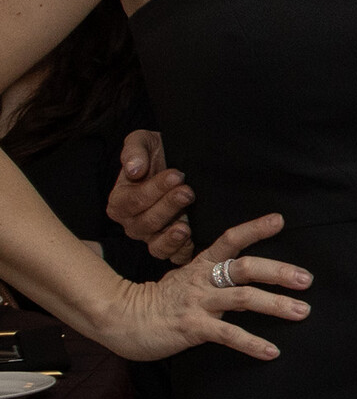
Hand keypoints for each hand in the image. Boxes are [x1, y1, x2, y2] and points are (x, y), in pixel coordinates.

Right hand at [95, 217, 309, 361]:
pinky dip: (252, 343)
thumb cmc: (160, 302)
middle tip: (307, 279)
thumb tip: (256, 280)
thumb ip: (219, 279)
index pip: (229, 240)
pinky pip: (227, 334)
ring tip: (302, 311)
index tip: (279, 220)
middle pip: (244, 268)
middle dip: (278, 271)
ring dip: (275, 305)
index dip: (254, 229)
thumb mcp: (188, 281)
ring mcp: (197, 303)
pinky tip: (272, 351)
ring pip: (242, 298)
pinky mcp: (192, 327)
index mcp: (202, 266)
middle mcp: (202, 280)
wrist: (120, 320)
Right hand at [107, 131, 195, 264]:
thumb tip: (133, 169)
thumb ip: (134, 150)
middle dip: (168, 207)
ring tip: (186, 226)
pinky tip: (193, 240)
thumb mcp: (145, 141)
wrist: (188, 160)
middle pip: (145, 224)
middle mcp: (133, 223)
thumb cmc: (161, 151)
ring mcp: (153, 237)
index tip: (177, 175)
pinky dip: (182, 252)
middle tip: (188, 191)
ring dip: (171, 237)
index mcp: (121, 201)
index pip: (132, 201)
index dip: (153, 190)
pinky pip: (174, 256)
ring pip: (156, 245)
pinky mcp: (174, 245)